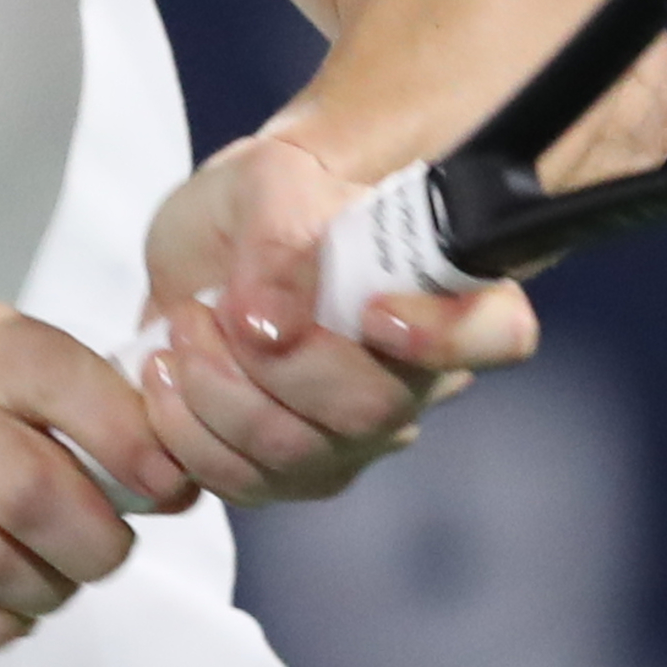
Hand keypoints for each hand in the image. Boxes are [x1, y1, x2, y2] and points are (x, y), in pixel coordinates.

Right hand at [0, 300, 199, 651]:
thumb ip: (57, 390)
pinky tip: (5, 608)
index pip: (78, 388)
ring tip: (53, 582)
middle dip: (98, 545)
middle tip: (107, 554)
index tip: (170, 489)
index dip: (140, 450)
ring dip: (47, 590)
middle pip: (42, 495)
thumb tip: (168, 458)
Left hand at [132, 134, 538, 506]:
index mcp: (442, 295)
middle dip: (269, 365)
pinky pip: (240, 484)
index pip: (499, 334)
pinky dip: (181, 432)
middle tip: (212, 308)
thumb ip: (280, 237)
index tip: (373, 311)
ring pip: (293, 456)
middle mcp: (413, 382)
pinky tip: (167, 374)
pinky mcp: (286, 474)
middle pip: (368, 412)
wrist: (217, 241)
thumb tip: (272, 323)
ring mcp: (352, 440)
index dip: (444, 336)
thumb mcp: (269, 181)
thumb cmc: (269, 200)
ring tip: (181, 331)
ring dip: (211, 393)